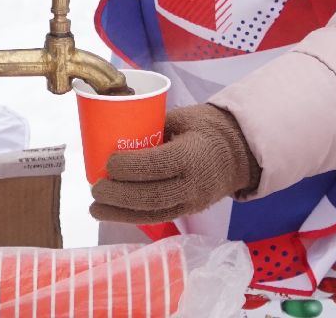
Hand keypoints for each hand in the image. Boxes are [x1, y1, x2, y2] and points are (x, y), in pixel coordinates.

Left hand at [89, 104, 260, 223]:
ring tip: (95, 208)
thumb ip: (154, 124)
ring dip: (120, 212)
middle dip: (118, 195)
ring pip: (153, 213)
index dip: (130, 166)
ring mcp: (192, 202)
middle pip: (151, 195)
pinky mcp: (188, 212)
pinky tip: (113, 213)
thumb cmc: (207, 129)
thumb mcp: (184, 117)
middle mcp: (193, 183)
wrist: (240, 153)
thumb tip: (116, 126)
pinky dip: (132, 217)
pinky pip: (158, 218)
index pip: (158, 165)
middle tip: (95, 188)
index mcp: (192, 154)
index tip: (108, 162)